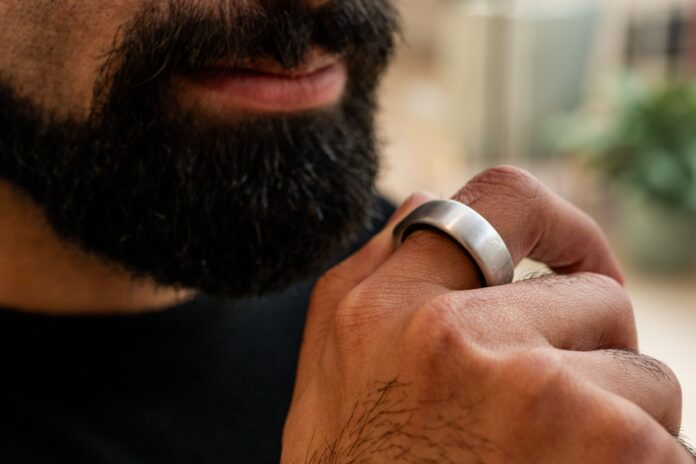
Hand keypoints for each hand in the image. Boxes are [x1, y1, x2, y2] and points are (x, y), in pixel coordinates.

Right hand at [282, 166, 689, 462]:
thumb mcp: (331, 381)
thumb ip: (373, 279)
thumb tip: (420, 203)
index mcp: (382, 311)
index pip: (500, 199)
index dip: (558, 223)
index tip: (577, 261)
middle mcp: (447, 335)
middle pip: (595, 298)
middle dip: (589, 355)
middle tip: (541, 426)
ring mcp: (534, 391)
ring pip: (643, 375)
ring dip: (616, 424)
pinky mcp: (611, 447)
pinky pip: (668, 441)